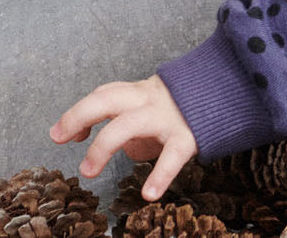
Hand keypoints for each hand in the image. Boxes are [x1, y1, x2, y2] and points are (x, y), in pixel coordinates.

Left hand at [49, 75, 196, 199]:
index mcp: (140, 93)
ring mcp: (167, 117)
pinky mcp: (187, 135)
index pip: (105, 94)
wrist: (228, 92)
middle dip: (79, 115)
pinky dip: (159, 175)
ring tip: (88, 171)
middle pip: (108, 98)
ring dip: (103, 146)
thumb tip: (114, 148)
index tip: (62, 134)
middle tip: (58, 137)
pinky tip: (149, 193)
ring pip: (128, 124)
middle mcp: (150, 100)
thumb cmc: (184, 108)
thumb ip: (131, 124)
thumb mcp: (154, 109)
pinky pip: (172, 155)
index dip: (80, 112)